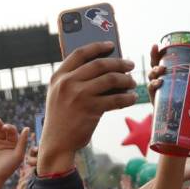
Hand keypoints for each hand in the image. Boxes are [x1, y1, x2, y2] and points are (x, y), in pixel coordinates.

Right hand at [40, 42, 135, 173]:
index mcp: (58, 77)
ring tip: (132, 82)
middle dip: (118, 63)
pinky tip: (132, 98)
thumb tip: (104, 67)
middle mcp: (68, 83)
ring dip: (126, 79)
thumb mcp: (58, 95)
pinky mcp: (91, 110)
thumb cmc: (62, 118)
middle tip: (130, 64)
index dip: (97, 46)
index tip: (111, 44)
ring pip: (111, 79)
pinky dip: (127, 98)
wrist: (57, 143)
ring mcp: (79, 96)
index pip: (80, 53)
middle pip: (99, 64)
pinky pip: (116, 99)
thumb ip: (73, 80)